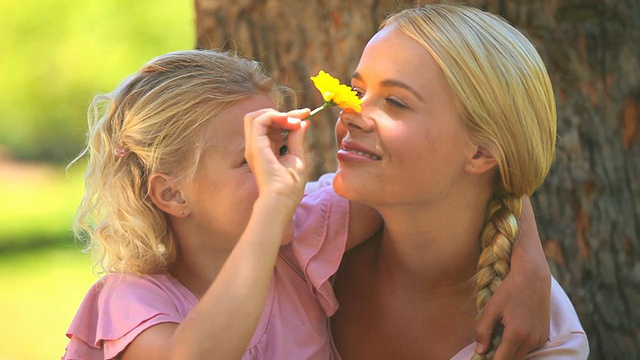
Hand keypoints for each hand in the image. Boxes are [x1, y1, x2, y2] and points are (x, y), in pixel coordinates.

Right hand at [243, 108, 309, 207]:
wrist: (283, 199)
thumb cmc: (290, 186)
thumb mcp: (297, 156)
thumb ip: (297, 138)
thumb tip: (303, 122)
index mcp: (265, 149)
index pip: (271, 125)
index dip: (288, 116)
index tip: (306, 114)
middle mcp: (257, 146)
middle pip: (261, 118)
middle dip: (282, 112)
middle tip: (302, 115)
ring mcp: (253, 146)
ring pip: (254, 116)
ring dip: (276, 113)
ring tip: (293, 120)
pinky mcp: (254, 146)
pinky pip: (258, 121)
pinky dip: (273, 116)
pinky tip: (288, 122)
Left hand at [474, 243, 550, 358]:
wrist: (533, 277)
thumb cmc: (509, 290)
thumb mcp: (491, 308)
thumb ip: (483, 331)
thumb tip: (480, 351)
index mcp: (516, 334)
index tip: (481, 357)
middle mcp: (531, 340)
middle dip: (499, 356)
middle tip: (488, 344)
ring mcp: (539, 339)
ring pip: (520, 355)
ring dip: (509, 350)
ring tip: (499, 334)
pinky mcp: (544, 335)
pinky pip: (528, 347)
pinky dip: (519, 345)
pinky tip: (512, 330)